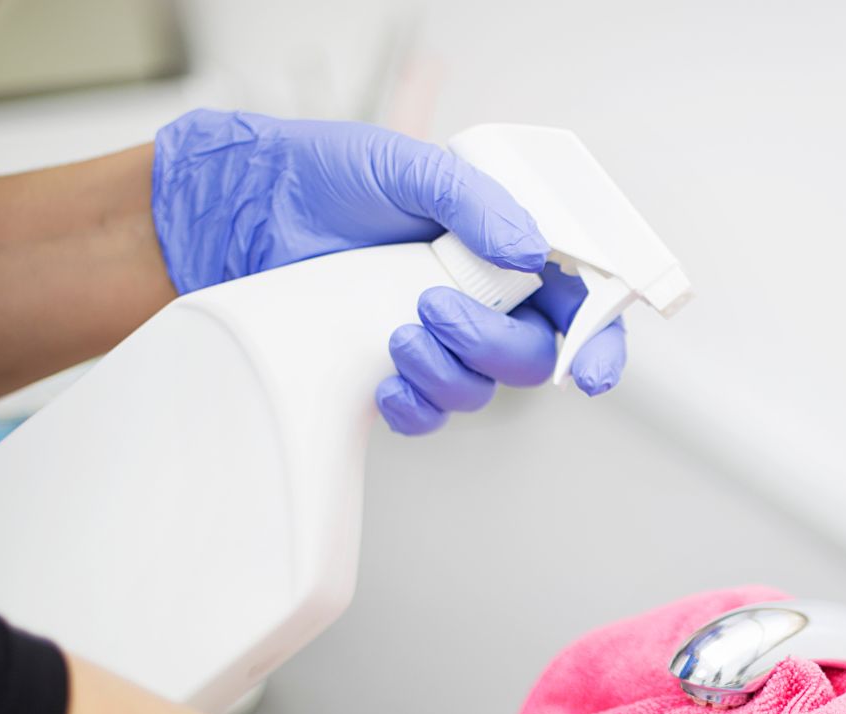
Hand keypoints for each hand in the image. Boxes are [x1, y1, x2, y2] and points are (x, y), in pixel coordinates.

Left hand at [151, 109, 627, 434]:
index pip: (578, 303)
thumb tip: (529, 248)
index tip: (592, 372)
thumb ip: (475, 202)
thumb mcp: (405, 166)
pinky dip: (413, 408)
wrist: (247, 213)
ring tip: (395, 333)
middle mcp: (485, 299)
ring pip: (482, 389)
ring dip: (446, 373)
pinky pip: (429, 415)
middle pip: (534, 358)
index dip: (598, 342)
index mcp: (507, 249)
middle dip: (493, 348)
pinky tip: (383, 382)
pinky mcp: (398, 373)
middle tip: (434, 309)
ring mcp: (443, 339)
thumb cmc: (328, 177)